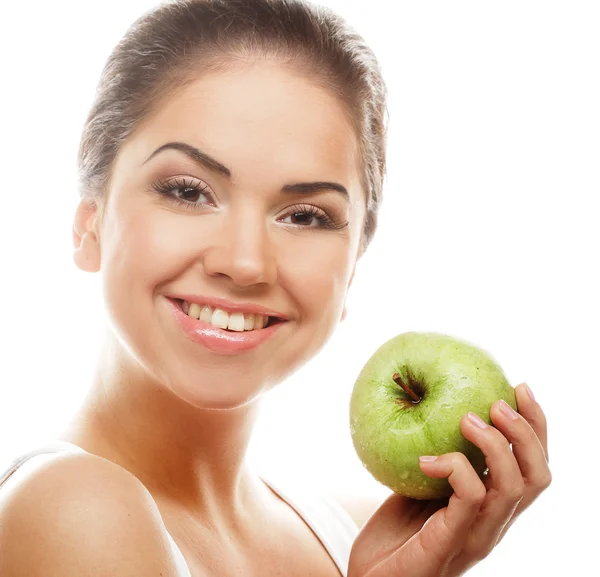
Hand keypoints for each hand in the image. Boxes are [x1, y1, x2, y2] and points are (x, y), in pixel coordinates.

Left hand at [347, 383, 550, 576]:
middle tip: (498, 401)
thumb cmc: (395, 533)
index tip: (519, 387)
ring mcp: (475, 536)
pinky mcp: (450, 543)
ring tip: (466, 419)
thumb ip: (437, 455)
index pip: (533, 467)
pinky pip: (469, 500)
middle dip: (527, 432)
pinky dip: (454, 468)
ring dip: (495, 445)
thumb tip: (428, 403)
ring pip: (512, 488)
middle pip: (537, 477)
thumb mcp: (421, 485)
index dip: (536, 427)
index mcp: (492, 507)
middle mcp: (493, 523)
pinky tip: (426, 459)